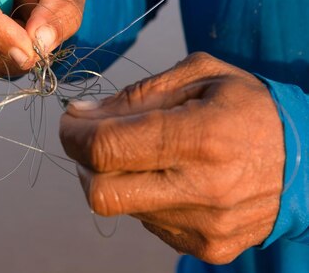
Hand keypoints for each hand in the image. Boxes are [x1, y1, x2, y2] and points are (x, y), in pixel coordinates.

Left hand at [59, 52, 283, 263]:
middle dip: (83, 163)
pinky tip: (172, 177)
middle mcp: (204, 189)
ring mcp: (206, 226)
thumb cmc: (250, 108)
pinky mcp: (208, 247)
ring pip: (122, 207)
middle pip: (102, 193)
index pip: (107, 148)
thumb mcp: (201, 75)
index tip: (72, 120)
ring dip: (117, 177)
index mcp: (202, 137)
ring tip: (149, 153)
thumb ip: (136, 94)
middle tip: (94, 139)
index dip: (74, 134)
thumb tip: (83, 115)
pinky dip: (144, 196)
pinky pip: (148, 222)